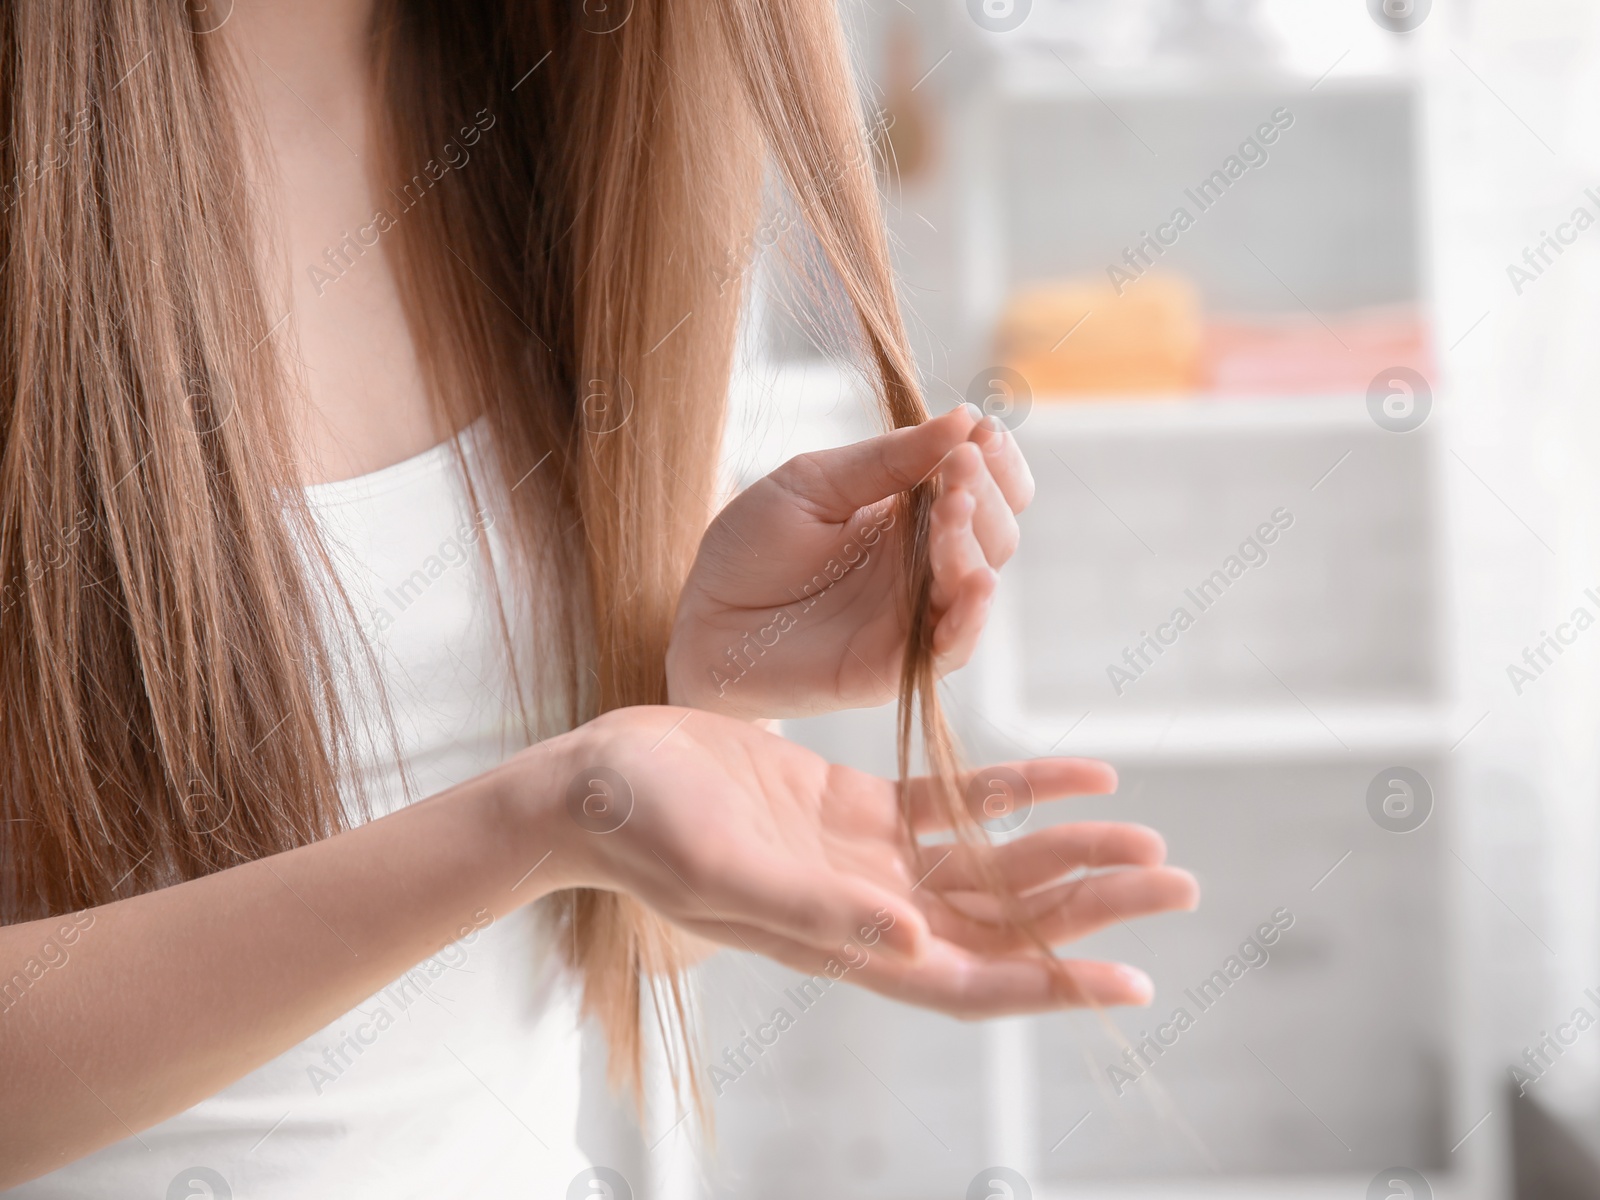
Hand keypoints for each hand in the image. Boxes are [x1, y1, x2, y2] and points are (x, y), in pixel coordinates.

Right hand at [539, 708, 1197, 1016]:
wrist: (598, 779)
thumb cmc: (640, 830)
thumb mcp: (722, 868)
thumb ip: (816, 912)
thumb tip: (913, 946)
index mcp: (843, 942)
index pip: (967, 980)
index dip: (1050, 986)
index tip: (1131, 983)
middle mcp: (870, 910)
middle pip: (1002, 921)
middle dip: (1088, 908)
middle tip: (1176, 882)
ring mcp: (867, 860)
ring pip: (991, 863)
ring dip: (1068, 854)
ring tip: (1146, 838)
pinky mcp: (856, 807)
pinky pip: (958, 801)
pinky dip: (1021, 791)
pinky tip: (1082, 777)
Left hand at [666, 405, 1032, 718]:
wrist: (702, 621)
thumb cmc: (751, 549)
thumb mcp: (813, 483)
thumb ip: (885, 459)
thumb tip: (961, 419)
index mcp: (910, 514)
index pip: (983, 485)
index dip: (995, 458)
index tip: (982, 428)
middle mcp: (924, 565)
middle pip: (995, 529)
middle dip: (985, 491)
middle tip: (962, 464)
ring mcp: (916, 615)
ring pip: (978, 577)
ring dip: (974, 539)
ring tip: (952, 505)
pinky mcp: (898, 664)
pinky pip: (953, 645)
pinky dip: (971, 615)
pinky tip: (977, 580)